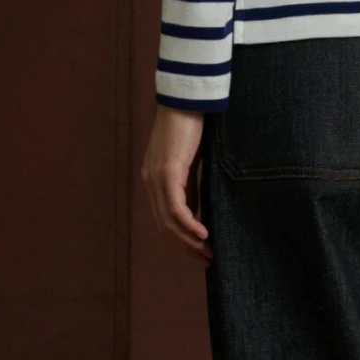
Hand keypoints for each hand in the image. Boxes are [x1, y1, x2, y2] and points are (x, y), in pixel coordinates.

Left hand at [142, 104, 210, 262]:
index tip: (201, 252)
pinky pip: (176, 208)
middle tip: (207, 260)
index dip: (181, 240)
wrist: (186, 99)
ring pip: (169, 222)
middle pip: (164, 227)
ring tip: (208, 253)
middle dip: (186, 247)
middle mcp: (150, 182)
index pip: (164, 220)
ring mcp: (156, 178)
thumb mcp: (191, 163)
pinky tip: (203, 234)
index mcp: (154, 181)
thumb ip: (190, 186)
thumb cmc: (192, 126)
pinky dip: (189, 225)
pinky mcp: (167, 172)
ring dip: (189, 241)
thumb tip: (196, 212)